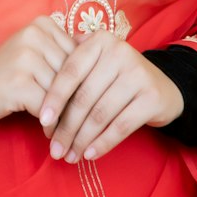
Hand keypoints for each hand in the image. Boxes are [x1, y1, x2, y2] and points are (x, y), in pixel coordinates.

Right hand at [0, 15, 75, 128]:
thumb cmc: (7, 75)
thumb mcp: (35, 54)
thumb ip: (64, 51)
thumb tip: (102, 54)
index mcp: (42, 24)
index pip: (80, 56)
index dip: (83, 81)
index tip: (81, 100)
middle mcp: (34, 35)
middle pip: (73, 74)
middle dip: (76, 100)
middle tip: (75, 120)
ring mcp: (25, 58)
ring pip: (63, 92)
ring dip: (64, 115)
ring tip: (62, 128)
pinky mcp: (18, 83)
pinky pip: (48, 107)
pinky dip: (51, 123)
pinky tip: (47, 131)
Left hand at [39, 30, 183, 163]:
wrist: (163, 87)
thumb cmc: (117, 78)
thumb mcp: (96, 63)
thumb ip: (70, 68)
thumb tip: (34, 90)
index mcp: (100, 40)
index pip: (70, 72)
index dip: (54, 98)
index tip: (42, 122)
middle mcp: (120, 52)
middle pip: (84, 96)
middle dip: (66, 127)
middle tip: (54, 149)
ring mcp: (138, 73)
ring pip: (100, 114)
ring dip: (82, 139)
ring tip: (69, 155)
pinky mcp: (152, 97)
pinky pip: (120, 126)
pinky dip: (102, 143)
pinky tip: (89, 154)